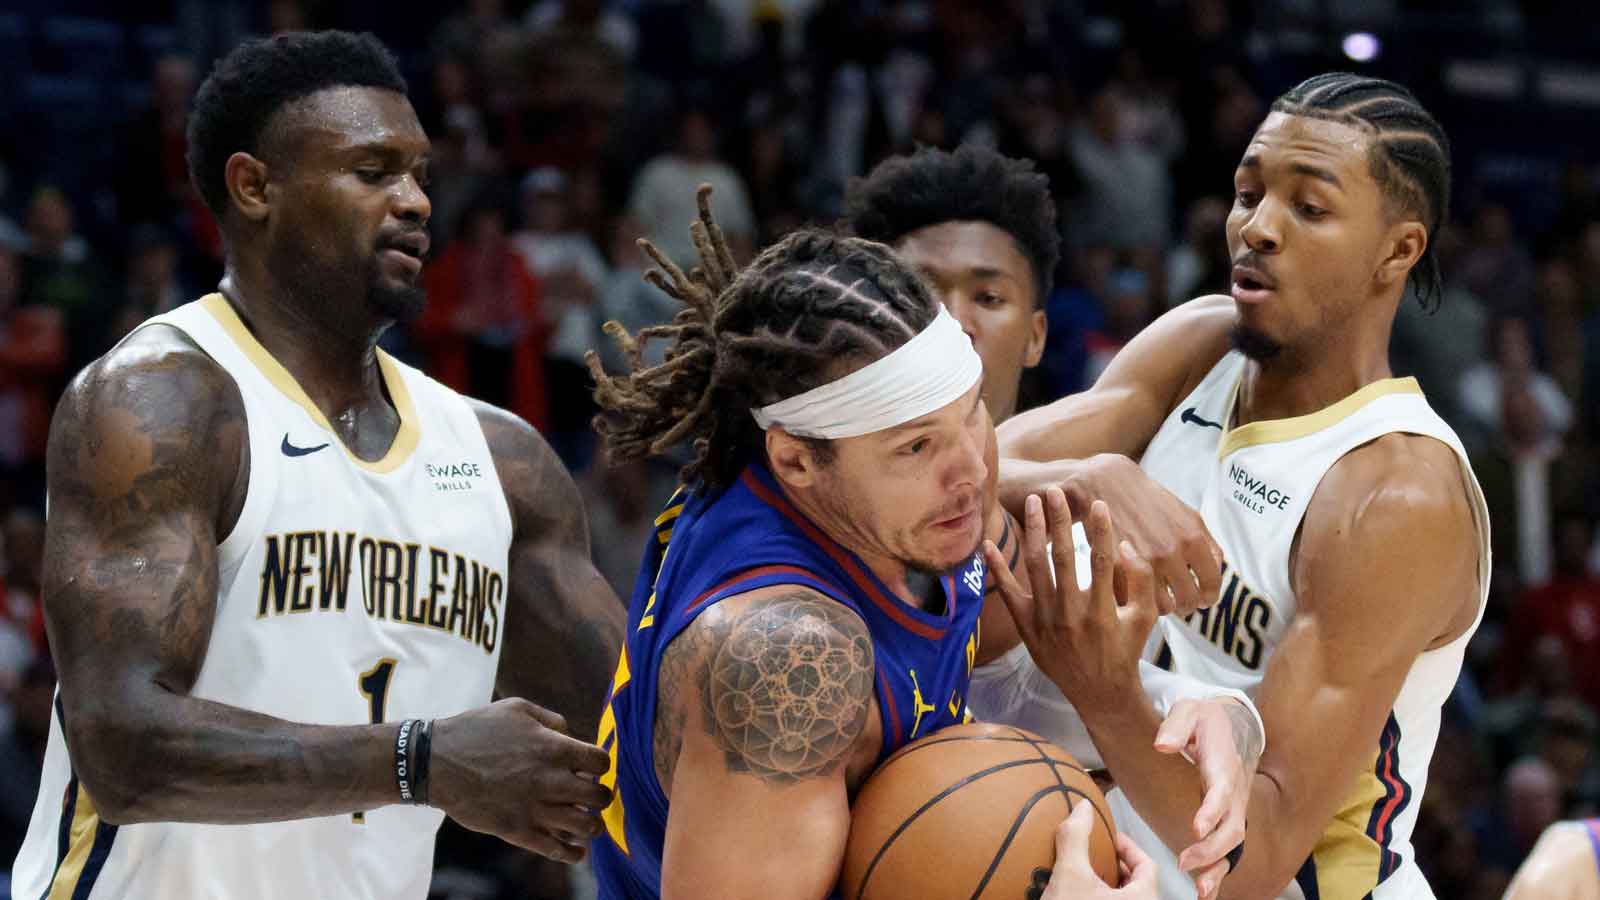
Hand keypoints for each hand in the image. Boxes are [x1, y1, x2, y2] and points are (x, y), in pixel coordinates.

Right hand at [430, 698, 612, 861]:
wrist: (436, 762)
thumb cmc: (476, 730)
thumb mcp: (517, 709)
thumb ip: (551, 720)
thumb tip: (570, 735)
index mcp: (553, 748)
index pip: (600, 763)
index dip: (600, 766)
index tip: (590, 769)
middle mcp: (550, 780)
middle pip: (599, 797)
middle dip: (601, 797)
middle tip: (593, 798)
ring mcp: (534, 808)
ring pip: (584, 827)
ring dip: (591, 826)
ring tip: (587, 823)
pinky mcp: (517, 831)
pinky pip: (555, 850)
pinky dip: (572, 853)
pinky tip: (576, 850)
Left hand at [983, 490, 1156, 710]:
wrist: (1099, 692)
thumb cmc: (1125, 648)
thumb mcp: (1146, 617)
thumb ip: (1142, 580)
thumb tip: (1125, 543)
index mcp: (1102, 611)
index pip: (1101, 560)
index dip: (1100, 529)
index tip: (1098, 502)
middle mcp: (1070, 615)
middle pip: (1062, 556)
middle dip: (1059, 520)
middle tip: (1056, 490)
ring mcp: (1045, 621)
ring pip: (1036, 567)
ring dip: (1033, 531)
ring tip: (1034, 502)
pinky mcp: (1027, 628)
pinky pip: (1009, 594)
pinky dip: (997, 569)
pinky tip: (987, 543)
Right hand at [1039, 800, 1155, 898]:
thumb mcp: (1069, 874)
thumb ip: (1076, 838)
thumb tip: (1082, 808)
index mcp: (1143, 898)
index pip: (1147, 865)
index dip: (1129, 847)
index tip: (1111, 839)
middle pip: (1136, 881)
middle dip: (1116, 864)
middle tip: (1098, 854)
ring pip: (1123, 896)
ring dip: (1106, 883)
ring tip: (1086, 874)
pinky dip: (1097, 896)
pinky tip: (1077, 894)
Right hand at [1059, 454, 1222, 615]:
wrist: (1108, 485)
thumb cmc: (1151, 502)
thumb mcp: (1188, 515)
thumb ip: (1209, 545)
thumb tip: (1218, 573)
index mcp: (1191, 538)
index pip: (1211, 584)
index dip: (1209, 597)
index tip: (1204, 599)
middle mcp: (1169, 552)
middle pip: (1188, 600)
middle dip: (1186, 604)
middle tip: (1180, 601)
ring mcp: (1141, 561)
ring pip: (1162, 606)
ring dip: (1162, 604)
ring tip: (1159, 596)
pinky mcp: (1116, 566)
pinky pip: (1135, 598)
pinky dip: (1137, 598)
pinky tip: (1138, 588)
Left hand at [1155, 698, 1261, 897]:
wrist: (1232, 724)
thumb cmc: (1205, 720)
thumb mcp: (1190, 710)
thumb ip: (1176, 726)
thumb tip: (1162, 745)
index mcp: (1224, 765)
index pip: (1221, 791)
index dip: (1212, 810)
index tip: (1196, 827)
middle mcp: (1234, 791)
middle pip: (1232, 827)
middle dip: (1210, 848)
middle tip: (1183, 861)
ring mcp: (1234, 807)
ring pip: (1233, 843)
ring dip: (1217, 866)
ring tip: (1199, 888)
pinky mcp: (1228, 817)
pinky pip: (1228, 848)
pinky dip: (1219, 871)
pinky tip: (1205, 891)